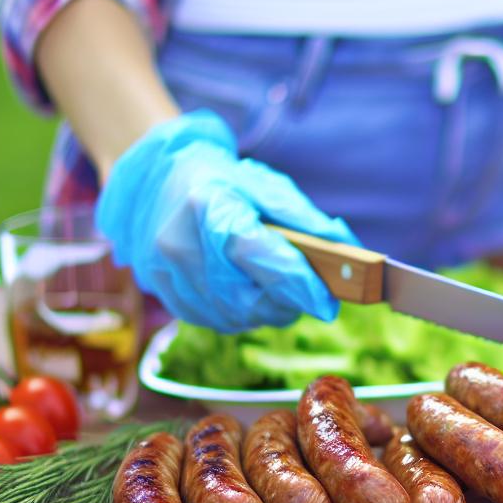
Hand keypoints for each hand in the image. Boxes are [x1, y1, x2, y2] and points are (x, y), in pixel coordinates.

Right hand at [97, 111, 356, 331]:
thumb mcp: (264, 185)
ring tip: (280, 289)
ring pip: (234, 316)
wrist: (156, 183)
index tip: (328, 302)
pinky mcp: (166, 295)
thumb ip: (304, 219)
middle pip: (247, 298)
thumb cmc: (220, 182)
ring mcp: (167, 274)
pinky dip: (243, 315)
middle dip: (288, 303)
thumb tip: (346, 250)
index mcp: (208, 206)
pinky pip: (217, 321)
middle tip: (310, 295)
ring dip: (268, 310)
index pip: (258, 255)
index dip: (297, 284)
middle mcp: (180, 243)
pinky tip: (250, 292)